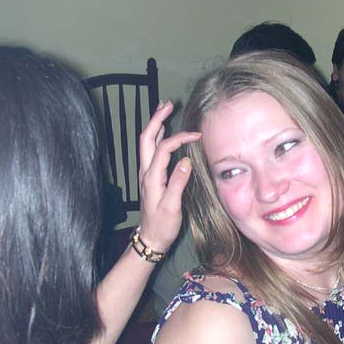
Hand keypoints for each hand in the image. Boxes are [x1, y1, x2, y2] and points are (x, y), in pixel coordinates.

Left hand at [136, 101, 200, 251]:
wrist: (150, 239)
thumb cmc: (162, 225)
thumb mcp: (172, 207)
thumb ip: (178, 183)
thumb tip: (186, 162)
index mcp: (152, 177)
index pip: (164, 148)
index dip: (180, 138)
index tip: (197, 136)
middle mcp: (146, 171)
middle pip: (147, 138)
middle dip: (157, 119)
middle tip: (168, 104)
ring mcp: (146, 173)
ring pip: (147, 142)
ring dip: (155, 124)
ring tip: (165, 110)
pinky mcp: (150, 176)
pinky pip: (151, 150)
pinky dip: (157, 136)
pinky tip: (163, 132)